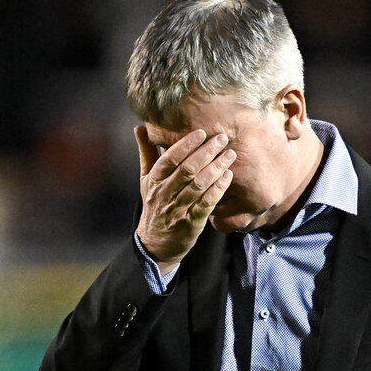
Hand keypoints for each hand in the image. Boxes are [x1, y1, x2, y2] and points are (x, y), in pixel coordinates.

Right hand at [135, 126, 235, 271]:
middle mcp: (164, 194)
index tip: (201, 132)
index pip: (169, 159)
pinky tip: (227, 177)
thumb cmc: (154, 206)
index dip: (185, 145)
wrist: (155, 244)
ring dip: (216, 168)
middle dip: (206, 152)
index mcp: (154, 181)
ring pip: (198, 186)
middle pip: (187, 170)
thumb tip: (140, 127)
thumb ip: (146, 153)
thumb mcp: (146, 180)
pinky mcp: (191, 223)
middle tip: (222, 139)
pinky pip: (206, 204)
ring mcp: (177, 210)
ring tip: (229, 155)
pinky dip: (218, 189)